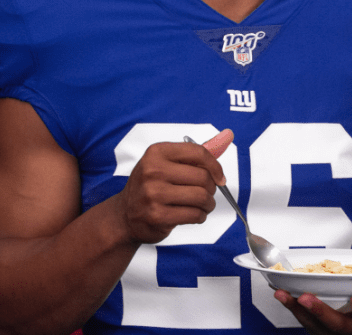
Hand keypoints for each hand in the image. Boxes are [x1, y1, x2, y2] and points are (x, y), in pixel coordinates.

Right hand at [117, 129, 233, 243]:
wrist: (124, 216)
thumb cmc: (151, 186)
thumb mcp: (167, 163)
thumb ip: (197, 152)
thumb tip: (227, 135)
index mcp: (157, 152)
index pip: (198, 152)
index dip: (215, 166)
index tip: (220, 178)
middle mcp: (153, 170)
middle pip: (202, 177)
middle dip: (211, 188)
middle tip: (206, 193)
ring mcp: (153, 194)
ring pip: (201, 197)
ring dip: (208, 204)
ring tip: (203, 205)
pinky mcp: (157, 216)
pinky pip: (193, 215)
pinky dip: (200, 216)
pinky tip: (194, 215)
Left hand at [273, 270, 351, 334]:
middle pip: (338, 326)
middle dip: (322, 313)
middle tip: (307, 297)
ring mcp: (337, 333)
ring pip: (317, 327)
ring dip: (299, 311)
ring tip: (284, 294)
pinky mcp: (322, 331)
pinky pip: (305, 323)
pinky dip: (292, 310)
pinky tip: (281, 295)